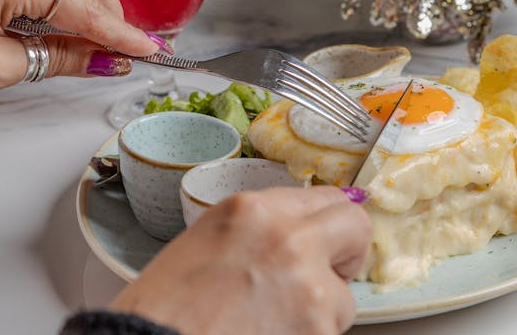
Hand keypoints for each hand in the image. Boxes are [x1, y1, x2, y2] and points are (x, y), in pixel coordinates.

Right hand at [110, 185, 371, 334]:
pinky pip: (331, 331)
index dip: (327, 222)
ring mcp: (308, 286)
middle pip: (354, 225)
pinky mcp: (317, 330)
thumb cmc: (162, 311)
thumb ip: (257, 229)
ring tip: (272, 322)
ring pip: (343, 294)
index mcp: (252, 209)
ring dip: (321, 310)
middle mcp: (288, 237)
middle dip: (346, 252)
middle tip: (324, 277)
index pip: (323, 195)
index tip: (329, 237)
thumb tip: (297, 233)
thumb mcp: (206, 242)